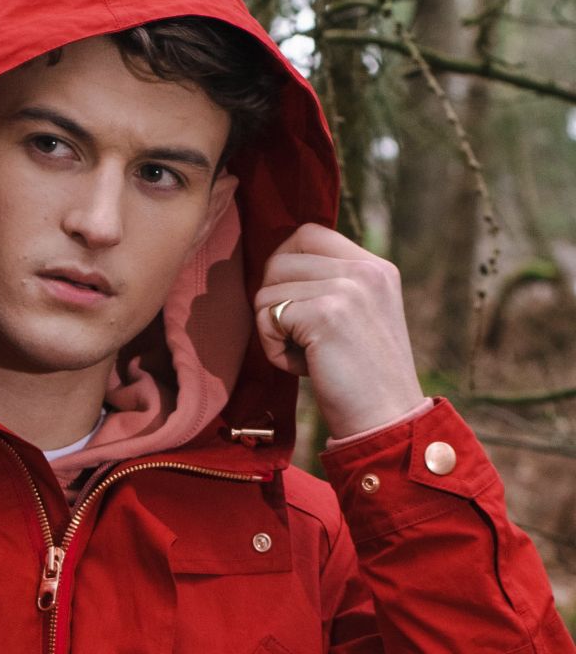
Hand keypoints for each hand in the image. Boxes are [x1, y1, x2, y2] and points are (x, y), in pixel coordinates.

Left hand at [253, 223, 425, 438]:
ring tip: (305, 355)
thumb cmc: (362, 379)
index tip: (291, 306)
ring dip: (272, 330)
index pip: (309, 234)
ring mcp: (346, 288)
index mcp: (375, 267)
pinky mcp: (324, 313)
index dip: (284, 265)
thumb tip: (274, 269)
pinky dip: (274, 350)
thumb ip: (330, 287)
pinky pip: (267, 318)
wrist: (386, 419)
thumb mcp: (359, 317)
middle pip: (279, 260)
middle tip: (297, 337)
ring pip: (267, 290)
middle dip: (273, 301)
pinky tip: (304, 368)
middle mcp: (364, 270)